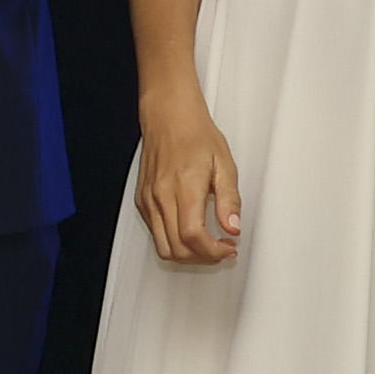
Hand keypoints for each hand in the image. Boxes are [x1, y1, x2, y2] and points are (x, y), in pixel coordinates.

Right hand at [138, 115, 242, 268]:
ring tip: (207, 245)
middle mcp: (161, 196)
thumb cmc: (195, 134)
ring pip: (163, 247)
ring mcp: (148, 200)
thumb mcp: (224, 164)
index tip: (228, 248)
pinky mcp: (142, 201)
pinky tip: (190, 231)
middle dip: (202, 257)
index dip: (213, 251)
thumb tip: (232, 227)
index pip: (193, 236)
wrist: (168, 116)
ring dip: (187, 254)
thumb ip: (229, 199)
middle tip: (221, 249)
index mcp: (184, 187)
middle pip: (177, 248)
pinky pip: (155, 233)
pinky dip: (174, 241)